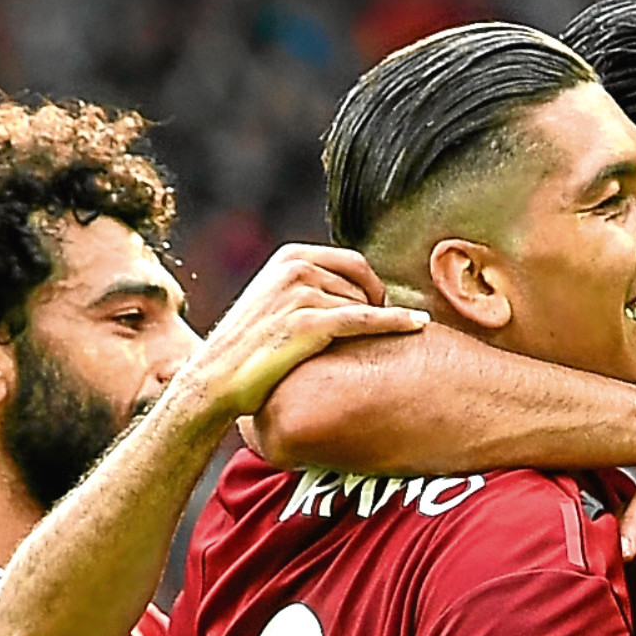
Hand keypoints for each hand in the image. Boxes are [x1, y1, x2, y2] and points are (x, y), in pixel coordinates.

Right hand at [184, 244, 425, 420]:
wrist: (216, 378)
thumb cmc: (249, 347)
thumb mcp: (274, 299)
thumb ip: (308, 286)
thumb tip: (351, 287)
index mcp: (289, 256)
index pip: (353, 262)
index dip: (371, 287)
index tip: (377, 309)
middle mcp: (296, 268)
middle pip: (362, 282)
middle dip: (374, 306)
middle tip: (376, 333)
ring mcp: (302, 293)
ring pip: (363, 304)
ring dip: (367, 327)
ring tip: (352, 352)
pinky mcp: (309, 324)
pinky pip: (365, 319)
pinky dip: (395, 322)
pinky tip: (419, 325)